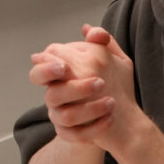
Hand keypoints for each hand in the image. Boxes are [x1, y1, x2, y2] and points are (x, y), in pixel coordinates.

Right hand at [29, 24, 139, 150]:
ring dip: (90, 108)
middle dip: (72, 89)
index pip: (41, 68)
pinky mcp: (70, 134)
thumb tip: (88, 29)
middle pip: (50, 94)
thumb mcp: (112, 60)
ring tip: (111, 101)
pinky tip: (111, 118)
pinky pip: (76, 134)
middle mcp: (55, 96)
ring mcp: (60, 117)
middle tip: (98, 82)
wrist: (122, 118)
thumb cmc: (112, 84)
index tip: (65, 67)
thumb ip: (101, 42)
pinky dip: (95, 127)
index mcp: (60, 75)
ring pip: (66, 115)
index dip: (48, 66)